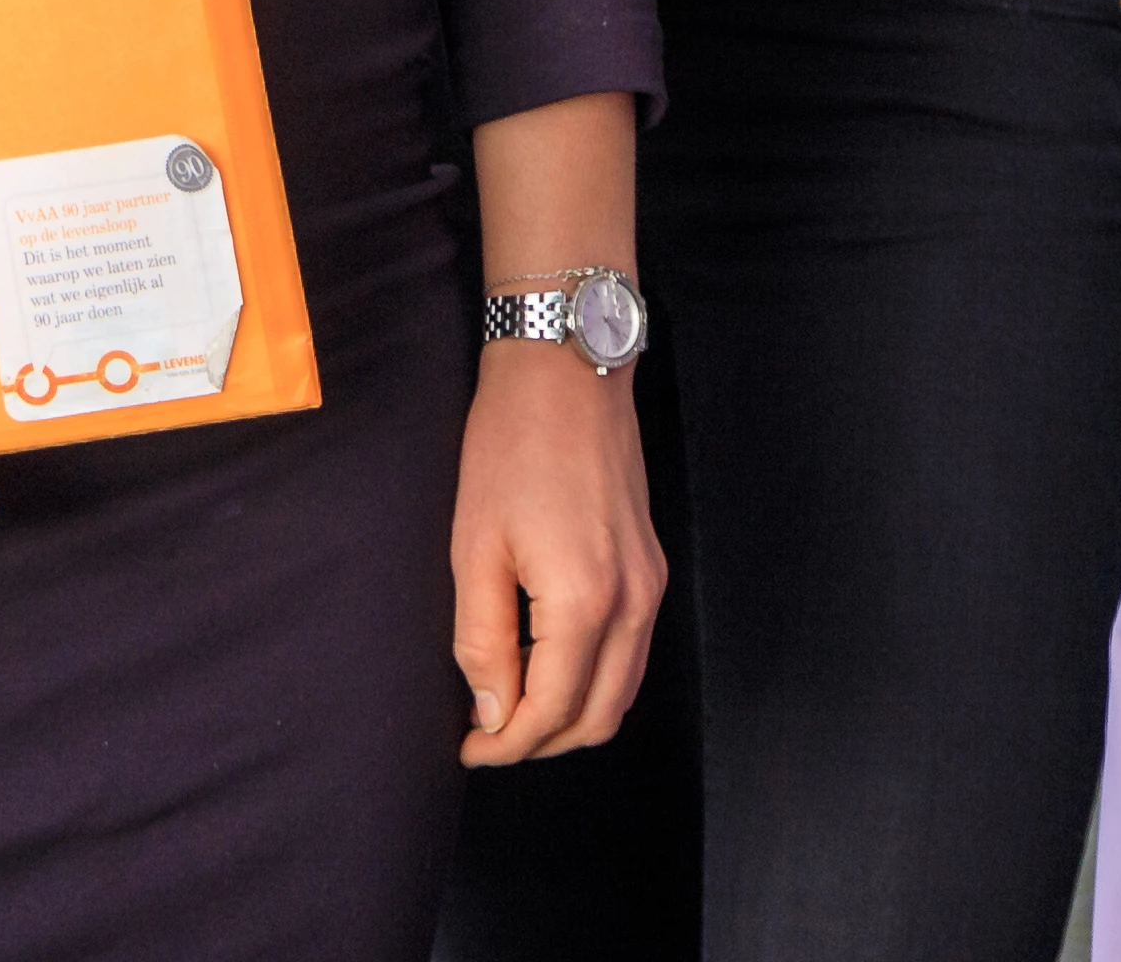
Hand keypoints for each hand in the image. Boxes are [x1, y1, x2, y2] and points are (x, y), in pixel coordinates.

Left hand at [447, 343, 658, 762]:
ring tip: (513, 709)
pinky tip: (548, 666)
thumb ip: (483, 641)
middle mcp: (633, 602)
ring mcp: (651, 584)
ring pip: (624, 691)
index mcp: (584, 602)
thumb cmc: (511, 446)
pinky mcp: (652, 567)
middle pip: (599, 717)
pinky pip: (633, 654)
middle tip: (488, 739)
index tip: (468, 749)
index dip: (506, 745)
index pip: (551, 710)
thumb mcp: (475, 548)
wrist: (568, 370)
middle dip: (541, 743)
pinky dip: (596, 680)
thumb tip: (493, 712)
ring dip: (572, 716)